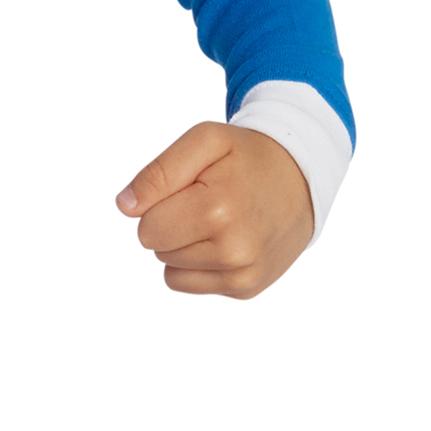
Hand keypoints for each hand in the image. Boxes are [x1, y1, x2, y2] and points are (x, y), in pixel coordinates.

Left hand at [115, 124, 313, 298]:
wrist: (304, 178)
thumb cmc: (248, 156)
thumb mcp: (205, 141)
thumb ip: (159, 172)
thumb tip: (126, 207)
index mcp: (218, 210)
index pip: (147, 227)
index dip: (160, 204)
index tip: (192, 187)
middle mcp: (233, 250)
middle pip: (157, 249)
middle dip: (172, 223)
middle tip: (208, 200)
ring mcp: (242, 274)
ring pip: (171, 270)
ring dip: (185, 245)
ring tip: (220, 219)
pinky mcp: (246, 289)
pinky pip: (192, 284)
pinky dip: (200, 264)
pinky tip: (226, 240)